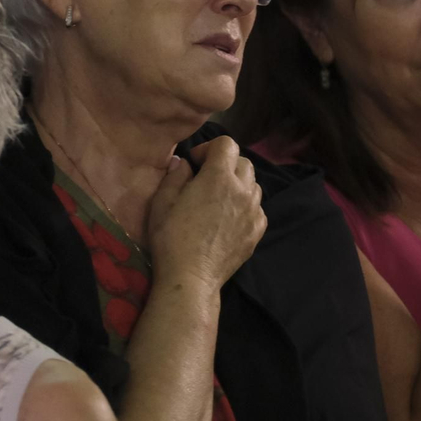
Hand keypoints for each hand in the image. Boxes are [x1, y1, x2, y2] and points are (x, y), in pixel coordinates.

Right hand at [146, 138, 265, 291]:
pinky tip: (229, 218)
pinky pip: (257, 209)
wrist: (191, 276)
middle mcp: (242, 190)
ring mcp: (254, 212)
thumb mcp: (162, 201)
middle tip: (206, 179)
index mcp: (219, 177)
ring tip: (219, 199)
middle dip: (225, 164)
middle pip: (243, 162)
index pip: (227, 144)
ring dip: (238, 185)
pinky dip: (246, 206)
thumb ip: (175, 175)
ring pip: (253, 185)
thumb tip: (184, 163)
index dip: (209, 148)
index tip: (195, 163)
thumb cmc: (171, 237)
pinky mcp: (257, 231)